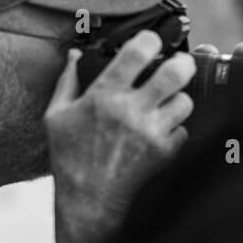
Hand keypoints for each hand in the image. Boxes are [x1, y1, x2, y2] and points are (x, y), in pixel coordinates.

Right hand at [46, 29, 194, 242]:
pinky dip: (176, 130)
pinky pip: (184, 130)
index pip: (139, 50)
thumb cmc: (69, 158)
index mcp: (103, 95)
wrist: (86, 202)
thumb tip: (73, 55)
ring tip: (167, 105)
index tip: (152, 44)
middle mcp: (130, 111)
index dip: (151, 40)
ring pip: (186, 101)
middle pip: (177, 71)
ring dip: (179, 101)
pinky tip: (160, 133)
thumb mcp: (56, 117)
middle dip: (183, 64)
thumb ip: (67, 82)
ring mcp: (150, 132)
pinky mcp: (163, 153)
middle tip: (179, 67)